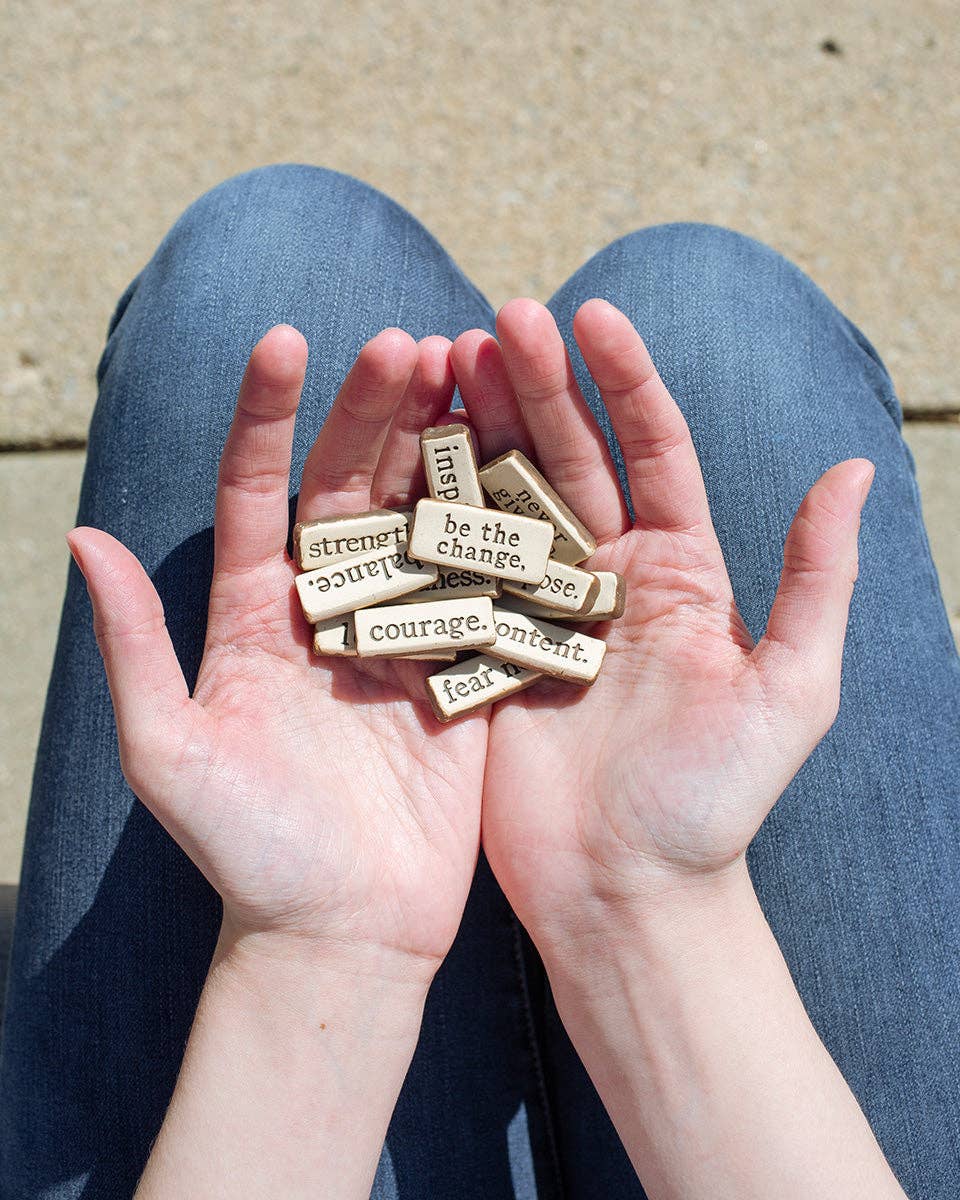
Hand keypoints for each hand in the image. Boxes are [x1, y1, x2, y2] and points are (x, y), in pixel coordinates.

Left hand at [70, 324, 486, 984]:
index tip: (284, 341)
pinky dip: (503, 524)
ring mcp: (406, 630)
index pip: (258, 489)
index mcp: (256, 612)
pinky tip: (524, 462)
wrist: (341, 930)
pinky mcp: (466, 665)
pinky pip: (486, 583)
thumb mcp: (168, 748)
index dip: (268, 415)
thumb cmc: (244, 851)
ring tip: (473, 374)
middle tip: (412, 342)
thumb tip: (80, 534)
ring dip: (445, 446)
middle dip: (377, 410)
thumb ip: (134, 643)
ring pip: (424, 515)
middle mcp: (332, 606)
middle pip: (352, 485)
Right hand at [451, 298, 872, 950]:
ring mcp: (535, 610)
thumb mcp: (790, 691)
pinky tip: (404, 453)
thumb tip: (858, 466)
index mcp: (678, 574)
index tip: (591, 315)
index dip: (625, 381)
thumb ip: (816, 580)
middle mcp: (605, 578)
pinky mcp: (480, 648)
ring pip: (504, 498)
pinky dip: (430, 509)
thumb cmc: (713, 802)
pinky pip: (454, 567)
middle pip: (570, 458)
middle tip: (498, 318)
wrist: (624, 892)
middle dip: (536, 385)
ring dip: (478, 428)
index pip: (653, 451)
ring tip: (443, 359)